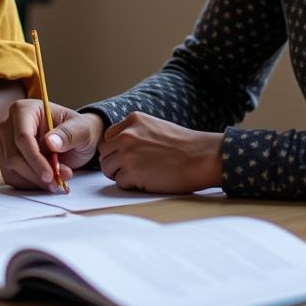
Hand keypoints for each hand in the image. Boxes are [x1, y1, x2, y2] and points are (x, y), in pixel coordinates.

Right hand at [0, 99, 103, 189]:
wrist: (76, 139)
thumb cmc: (78, 130)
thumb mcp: (83, 129)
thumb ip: (68, 134)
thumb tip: (50, 142)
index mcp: (25, 109)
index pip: (23, 136)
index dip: (35, 158)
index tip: (49, 175)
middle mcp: (9, 124)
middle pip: (14, 156)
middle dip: (36, 173)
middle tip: (58, 181)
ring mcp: (5, 142)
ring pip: (11, 169)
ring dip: (34, 180)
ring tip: (57, 180)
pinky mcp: (6, 158)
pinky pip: (12, 177)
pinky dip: (29, 184)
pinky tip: (45, 182)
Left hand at [98, 112, 222, 192]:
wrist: (201, 157)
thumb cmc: (183, 145)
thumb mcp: (154, 127)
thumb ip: (135, 132)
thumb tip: (118, 147)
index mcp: (132, 120)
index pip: (108, 137)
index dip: (116, 149)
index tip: (129, 157)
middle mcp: (126, 134)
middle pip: (105, 153)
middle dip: (115, 163)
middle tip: (133, 170)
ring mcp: (127, 153)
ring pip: (107, 168)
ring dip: (120, 174)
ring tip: (140, 176)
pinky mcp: (131, 172)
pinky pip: (119, 182)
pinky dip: (130, 185)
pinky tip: (147, 181)